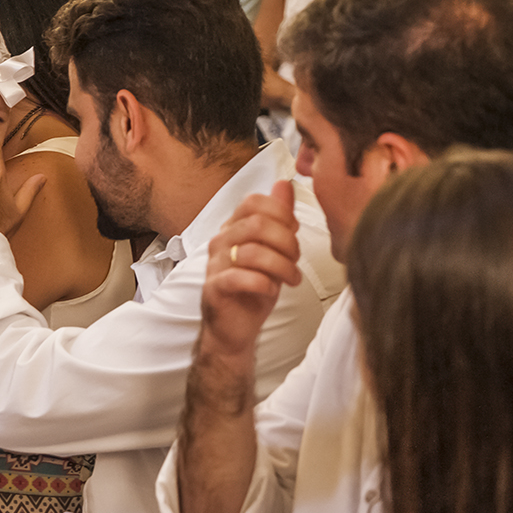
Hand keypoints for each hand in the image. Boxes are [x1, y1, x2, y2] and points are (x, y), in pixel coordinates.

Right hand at [199, 180, 301, 360]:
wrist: (235, 328)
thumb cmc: (254, 287)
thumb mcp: (274, 250)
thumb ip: (278, 217)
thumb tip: (284, 184)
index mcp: (233, 227)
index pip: (254, 202)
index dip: (281, 213)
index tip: (295, 231)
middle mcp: (221, 241)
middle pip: (256, 224)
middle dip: (286, 241)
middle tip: (297, 258)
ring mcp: (215, 265)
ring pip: (251, 251)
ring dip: (281, 265)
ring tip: (292, 278)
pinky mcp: (214, 289)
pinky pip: (239, 277)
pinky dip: (263, 283)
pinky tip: (272, 289)